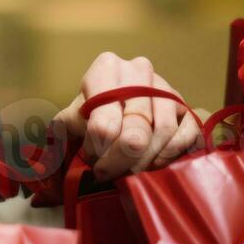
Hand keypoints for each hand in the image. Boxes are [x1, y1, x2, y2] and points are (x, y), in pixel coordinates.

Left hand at [52, 52, 198, 179]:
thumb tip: (57, 148)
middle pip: (135, 129)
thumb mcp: (74, 114)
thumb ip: (65, 128)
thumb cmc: (95, 110)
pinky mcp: (186, 106)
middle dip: (120, 161)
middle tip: (109, 175)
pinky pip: (186, 133)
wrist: (125, 100)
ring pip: (162, 132)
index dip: (96, 150)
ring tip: (130, 172)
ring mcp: (166, 87)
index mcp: (106, 68)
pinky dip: (171, 154)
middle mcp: (138, 71)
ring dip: (145, 161)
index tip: (91, 161)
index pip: (103, 123)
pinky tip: (154, 163)